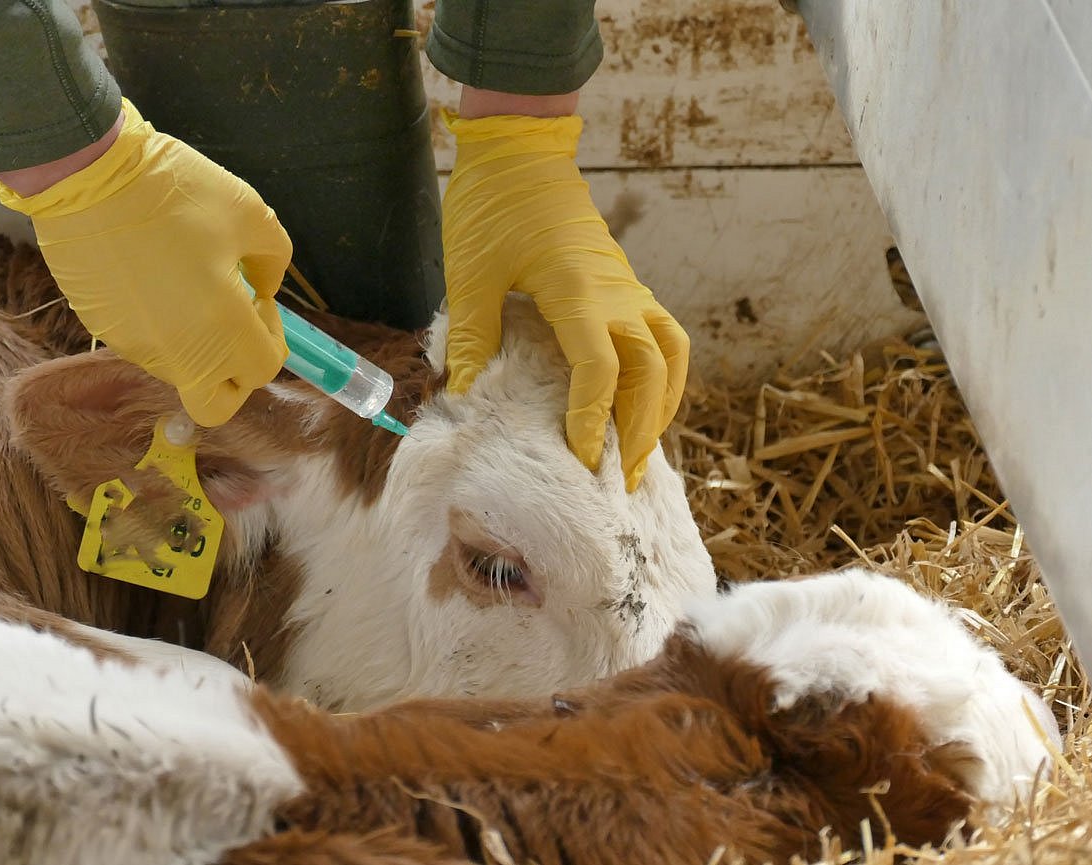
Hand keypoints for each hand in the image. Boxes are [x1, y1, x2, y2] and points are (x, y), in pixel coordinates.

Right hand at [0, 99, 290, 426]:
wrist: (86, 175)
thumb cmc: (176, 190)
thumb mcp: (248, 213)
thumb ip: (274, 259)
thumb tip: (266, 287)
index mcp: (222, 328)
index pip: (264, 369)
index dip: (271, 336)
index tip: (259, 299)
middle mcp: (179, 353)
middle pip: (218, 403)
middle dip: (234, 377)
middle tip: (233, 327)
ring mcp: (136, 346)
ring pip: (181, 371)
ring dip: (197, 343)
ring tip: (187, 282)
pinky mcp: (104, 331)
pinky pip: (146, 344)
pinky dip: (159, 323)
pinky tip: (152, 275)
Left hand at [442, 109, 688, 491]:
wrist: (521, 147)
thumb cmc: (491, 204)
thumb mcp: (470, 273)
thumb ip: (471, 336)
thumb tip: (466, 396)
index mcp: (578, 291)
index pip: (601, 370)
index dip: (594, 420)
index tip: (581, 460)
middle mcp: (616, 292)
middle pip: (651, 373)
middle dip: (641, 430)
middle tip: (623, 480)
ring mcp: (628, 286)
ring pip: (670, 356)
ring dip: (662, 406)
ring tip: (642, 452)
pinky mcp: (626, 283)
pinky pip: (663, 337)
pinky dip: (662, 377)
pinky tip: (644, 404)